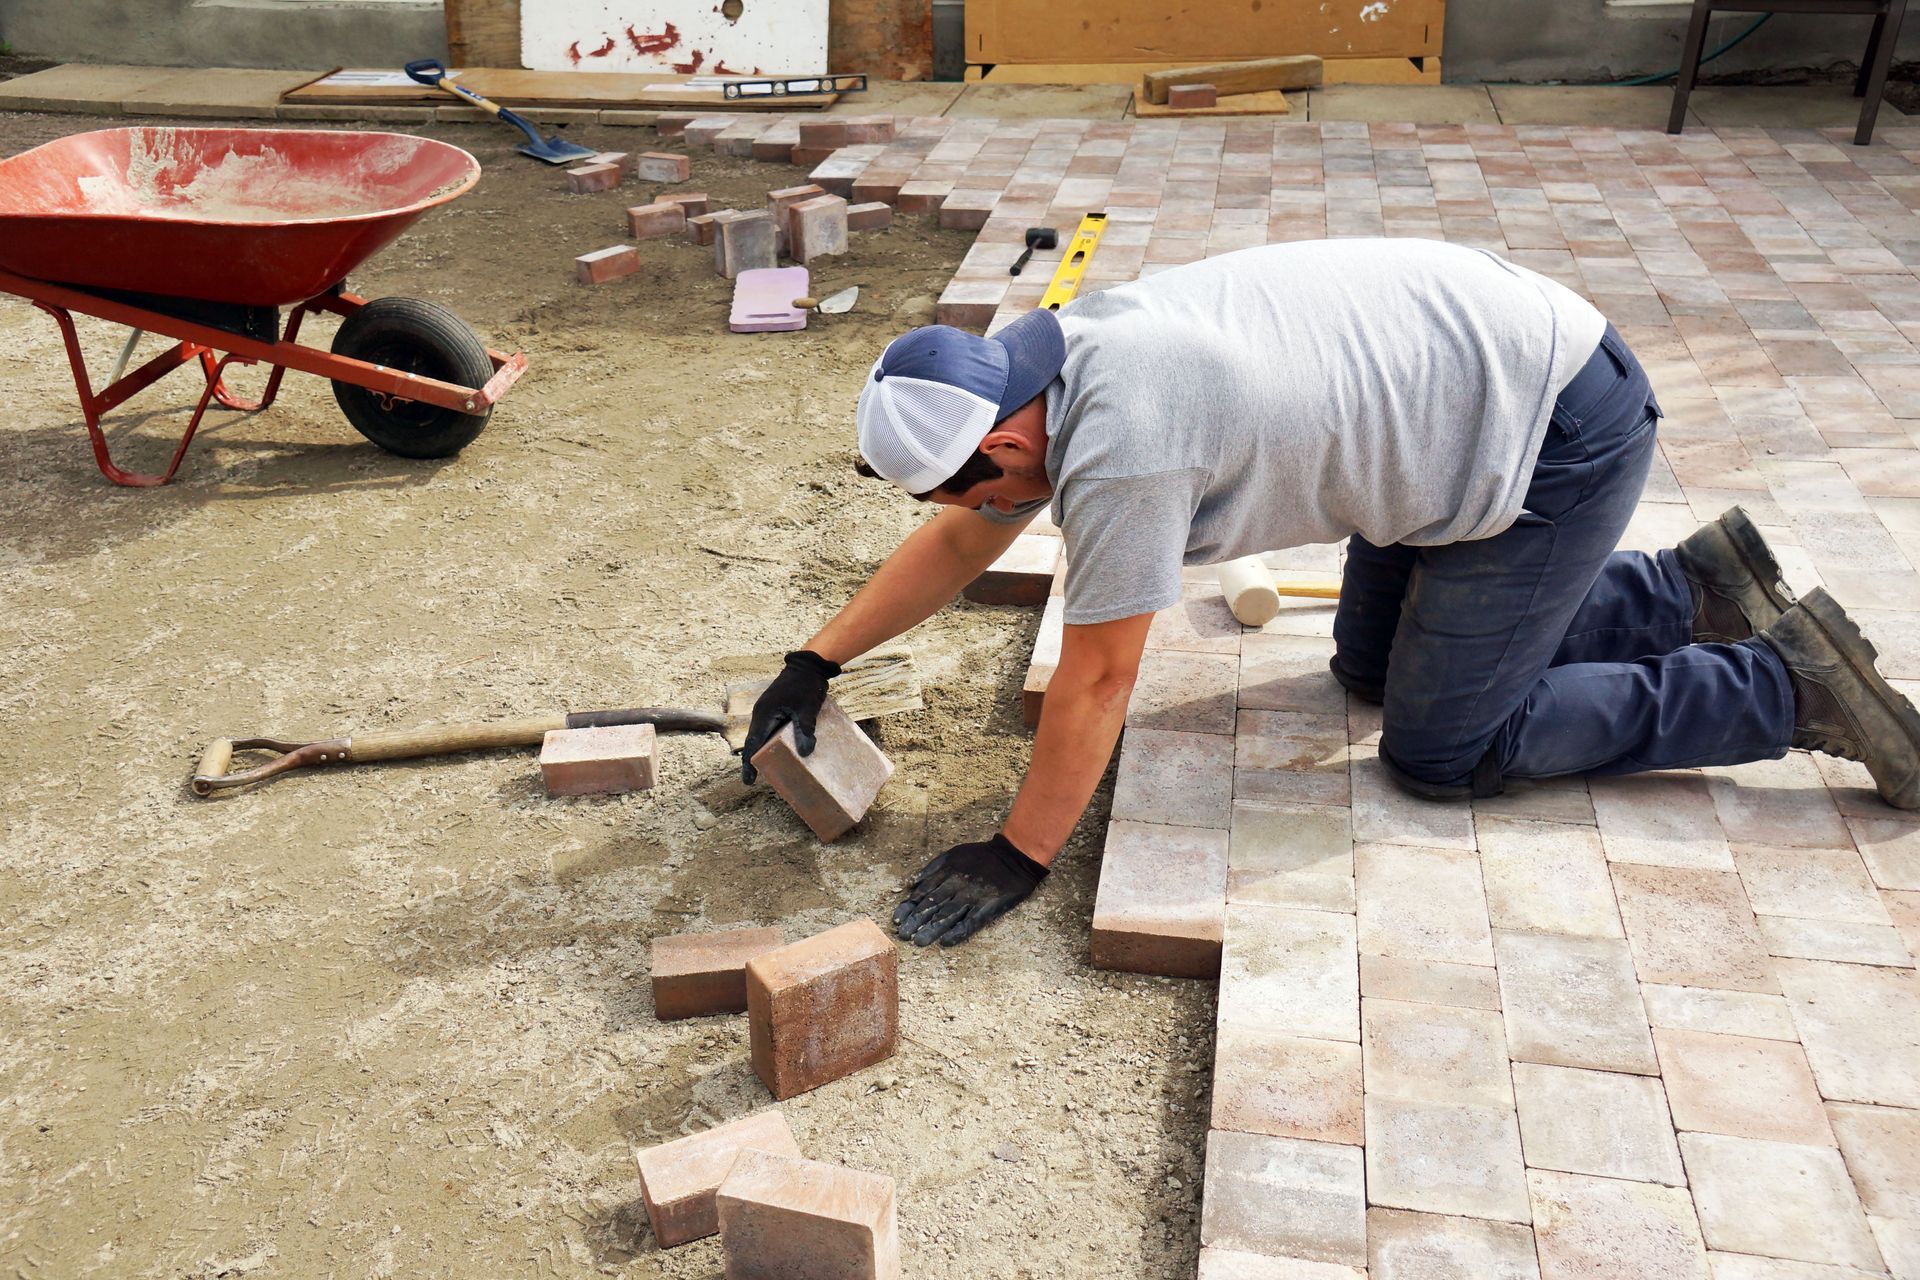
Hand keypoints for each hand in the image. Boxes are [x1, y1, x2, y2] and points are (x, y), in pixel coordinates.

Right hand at [740, 650, 841, 784]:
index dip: (749, 763)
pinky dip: (768, 740)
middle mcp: (760, 712)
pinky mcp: (773, 707)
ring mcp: (766, 708)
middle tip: (755, 778)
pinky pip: (767, 727)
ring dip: (760, 749)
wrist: (808, 665)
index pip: (753, 743)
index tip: (748, 780)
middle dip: (753, 759)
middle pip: (753, 740)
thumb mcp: (807, 710)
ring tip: (765, 767)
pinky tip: (776, 748)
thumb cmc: (806, 686)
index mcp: (764, 713)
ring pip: (760, 734)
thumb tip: (806, 753)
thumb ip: (805, 730)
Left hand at [892, 834, 1048, 946]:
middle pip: (932, 906)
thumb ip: (932, 868)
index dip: (909, 908)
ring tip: (919, 942)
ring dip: (932, 930)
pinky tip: (946, 942)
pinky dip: (958, 933)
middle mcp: (957, 885)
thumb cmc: (981, 856)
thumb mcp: (954, 853)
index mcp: (948, 872)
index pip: (923, 893)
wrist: (1013, 857)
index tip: (897, 920)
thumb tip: (912, 884)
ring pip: (948, 916)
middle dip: (916, 922)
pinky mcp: (988, 907)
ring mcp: (973, 897)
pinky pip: (971, 922)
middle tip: (903, 936)